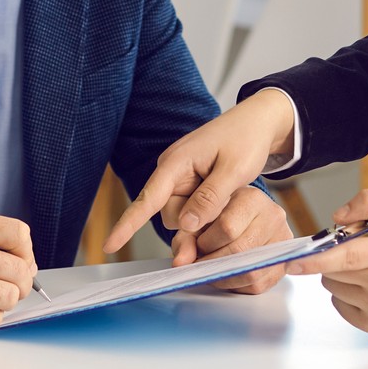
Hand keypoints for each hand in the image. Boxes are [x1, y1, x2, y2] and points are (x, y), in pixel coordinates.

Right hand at [103, 90, 296, 251]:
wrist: (257, 123)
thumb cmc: (245, 139)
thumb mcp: (234, 169)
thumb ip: (210, 197)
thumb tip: (186, 224)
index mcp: (176, 163)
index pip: (147, 199)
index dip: (128, 225)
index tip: (110, 246)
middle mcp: (172, 172)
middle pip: (172, 216)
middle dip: (197, 220)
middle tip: (227, 204)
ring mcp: (181, 179)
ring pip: (184, 216)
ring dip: (207, 215)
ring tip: (229, 193)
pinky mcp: (191, 186)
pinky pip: (193, 210)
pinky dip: (209, 211)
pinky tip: (225, 197)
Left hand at [171, 185, 291, 294]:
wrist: (240, 216)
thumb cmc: (217, 216)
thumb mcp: (199, 219)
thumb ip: (186, 239)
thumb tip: (181, 264)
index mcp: (251, 198)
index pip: (227, 227)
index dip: (206, 244)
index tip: (197, 247)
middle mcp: (273, 216)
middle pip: (240, 251)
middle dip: (214, 262)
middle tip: (201, 264)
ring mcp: (282, 240)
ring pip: (250, 271)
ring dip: (224, 278)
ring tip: (211, 271)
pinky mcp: (284, 262)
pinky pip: (259, 284)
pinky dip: (238, 286)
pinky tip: (227, 275)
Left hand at [285, 189, 367, 335]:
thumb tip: (337, 217)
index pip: (346, 257)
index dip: (316, 259)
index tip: (294, 261)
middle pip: (333, 271)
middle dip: (332, 259)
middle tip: (354, 253)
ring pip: (333, 287)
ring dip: (339, 276)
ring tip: (366, 271)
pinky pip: (339, 305)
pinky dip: (345, 295)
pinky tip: (366, 289)